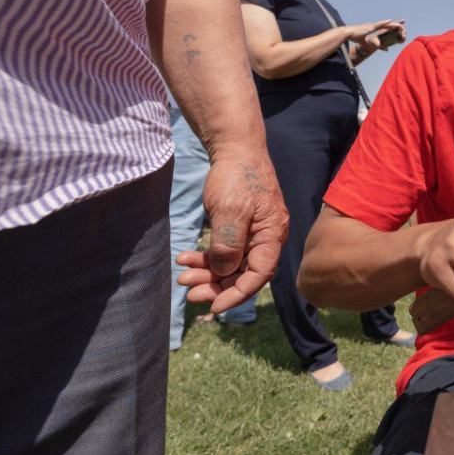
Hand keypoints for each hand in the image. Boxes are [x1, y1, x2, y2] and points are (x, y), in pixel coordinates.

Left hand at [176, 149, 288, 312]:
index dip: (237, 294)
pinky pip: (225, 250)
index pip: (259, 275)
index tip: (214, 306)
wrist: (236, 148)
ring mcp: (253, 232)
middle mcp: (266, 237)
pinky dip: (207, 257)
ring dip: (208, 272)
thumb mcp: (230, 210)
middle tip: (189, 292)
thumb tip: (224, 272)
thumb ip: (229, 243)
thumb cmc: (237, 175)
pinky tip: (186, 257)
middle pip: (244, 273)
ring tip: (182, 276)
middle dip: (217, 286)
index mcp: (271, 235)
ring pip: (232, 263)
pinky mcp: (240, 227)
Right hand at [349, 19, 404, 49]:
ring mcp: (372, 26)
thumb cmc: (355, 37)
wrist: (348, 33)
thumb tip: (385, 49)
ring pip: (384, 24)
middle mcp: (373, 26)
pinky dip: (385, 23)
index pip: (384, 27)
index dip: (392, 26)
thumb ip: (375, 46)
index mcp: (373, 28)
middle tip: (404, 21)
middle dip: (395, 23)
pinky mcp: (370, 27)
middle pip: (387, 24)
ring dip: (392, 23)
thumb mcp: (366, 43)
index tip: (399, 25)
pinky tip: (391, 21)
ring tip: (400, 23)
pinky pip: (379, 25)